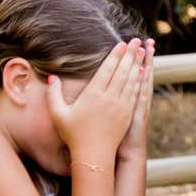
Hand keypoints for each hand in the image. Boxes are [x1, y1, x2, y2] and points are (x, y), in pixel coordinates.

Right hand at [48, 38, 148, 165]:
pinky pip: (135, 93)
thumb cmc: (73, 134)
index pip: (107, 70)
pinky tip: (142, 72)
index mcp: (93, 96)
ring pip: (131, 81)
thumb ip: (53, 94)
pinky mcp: (127, 114)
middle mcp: (109, 99)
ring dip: (137, 64)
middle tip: (136, 40)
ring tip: (141, 51)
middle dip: (130, 54)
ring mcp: (121, 106)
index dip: (115, 55)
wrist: (94, 154)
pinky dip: (139, 80)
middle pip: (122, 71)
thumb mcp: (58, 113)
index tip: (121, 44)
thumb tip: (52, 76)